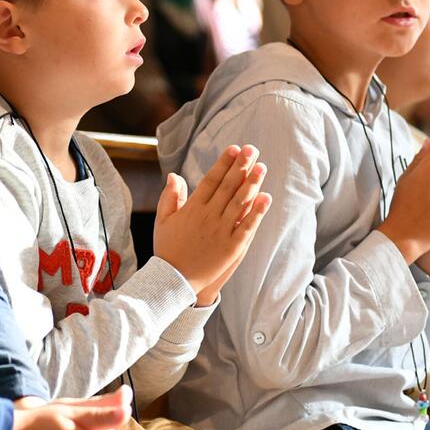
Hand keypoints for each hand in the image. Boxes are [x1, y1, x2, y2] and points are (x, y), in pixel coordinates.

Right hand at [153, 145, 270, 305]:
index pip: (211, 180)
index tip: (234, 149)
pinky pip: (247, 227)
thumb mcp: (163, 221)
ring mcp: (221, 232)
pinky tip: (266, 198)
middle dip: (241, 166)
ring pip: (240, 203)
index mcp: (192, 208)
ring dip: (252, 184)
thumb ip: (170, 197)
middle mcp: (208, 217)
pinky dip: (257, 212)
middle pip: (228, 187)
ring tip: (262, 167)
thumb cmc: (167, 249)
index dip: (223, 163)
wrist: (173, 281)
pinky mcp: (231, 248)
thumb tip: (174, 175)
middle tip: (253, 150)